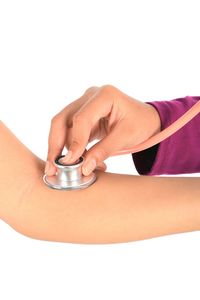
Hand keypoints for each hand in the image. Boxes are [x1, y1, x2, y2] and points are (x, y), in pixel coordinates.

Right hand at [45, 85, 160, 175]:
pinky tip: (81, 161)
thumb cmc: (141, 124)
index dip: (75, 141)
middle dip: (55, 145)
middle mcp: (90, 97)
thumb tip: (84, 167)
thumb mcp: (126, 137)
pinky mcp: (83, 117)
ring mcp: (84, 105)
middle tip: (52, 168)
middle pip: (62, 120)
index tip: (71, 162)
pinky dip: (72, 149)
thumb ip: (104, 150)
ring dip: (63, 149)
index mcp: (104, 95)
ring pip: (62, 127)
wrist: (147, 121)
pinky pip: (70, 132)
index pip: (81, 119)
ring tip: (73, 169)